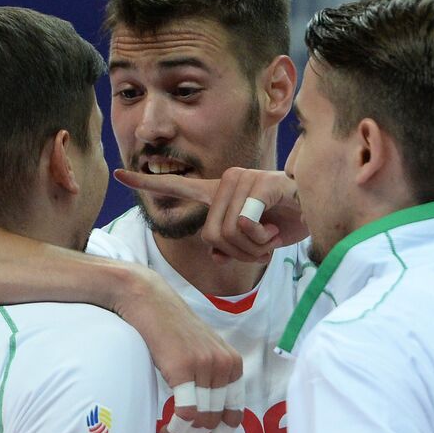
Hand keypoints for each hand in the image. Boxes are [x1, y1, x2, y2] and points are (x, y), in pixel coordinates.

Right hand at [112, 266, 243, 432]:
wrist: (146, 299)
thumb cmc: (167, 325)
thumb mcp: (199, 350)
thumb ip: (208, 377)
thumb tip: (203, 415)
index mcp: (233, 363)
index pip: (235, 413)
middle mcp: (225, 366)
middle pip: (214, 421)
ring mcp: (206, 367)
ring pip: (199, 421)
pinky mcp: (183, 368)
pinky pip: (185, 413)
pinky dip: (174, 430)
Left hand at [114, 168, 305, 263]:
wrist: (314, 213)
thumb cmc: (280, 224)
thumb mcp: (249, 242)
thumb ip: (227, 250)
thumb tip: (216, 259)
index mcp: (216, 193)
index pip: (175, 186)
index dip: (146, 182)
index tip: (119, 174)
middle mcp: (225, 181)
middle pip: (211, 235)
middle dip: (237, 251)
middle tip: (259, 241)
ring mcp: (243, 178)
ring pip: (228, 233)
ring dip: (253, 246)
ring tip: (268, 232)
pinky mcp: (262, 183)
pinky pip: (245, 224)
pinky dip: (263, 236)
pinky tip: (276, 226)